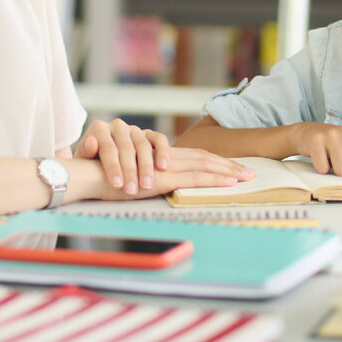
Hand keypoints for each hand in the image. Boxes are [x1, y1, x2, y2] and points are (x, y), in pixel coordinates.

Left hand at [74, 118, 171, 193]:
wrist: (100, 160)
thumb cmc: (89, 164)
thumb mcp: (83, 161)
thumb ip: (85, 152)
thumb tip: (91, 142)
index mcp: (99, 128)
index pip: (108, 148)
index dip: (113, 167)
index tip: (116, 185)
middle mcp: (118, 126)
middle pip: (127, 148)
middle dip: (130, 171)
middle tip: (131, 190)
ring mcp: (134, 129)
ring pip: (143, 145)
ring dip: (146, 166)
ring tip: (147, 185)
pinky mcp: (149, 134)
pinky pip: (159, 139)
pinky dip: (163, 152)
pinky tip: (164, 167)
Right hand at [88, 147, 254, 201]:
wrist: (90, 174)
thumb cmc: (106, 179)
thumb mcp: (134, 177)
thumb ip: (149, 177)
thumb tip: (160, 183)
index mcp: (162, 158)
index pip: (195, 157)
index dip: (216, 162)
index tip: (234, 168)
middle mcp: (167, 158)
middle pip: (205, 158)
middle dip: (230, 165)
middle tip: (252, 171)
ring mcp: (166, 166)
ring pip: (204, 165)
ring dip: (228, 171)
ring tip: (246, 177)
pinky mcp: (163, 176)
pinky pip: (194, 177)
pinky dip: (213, 179)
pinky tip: (228, 182)